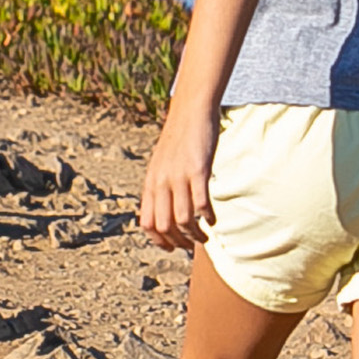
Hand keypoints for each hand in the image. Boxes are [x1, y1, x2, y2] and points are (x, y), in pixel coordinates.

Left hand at [141, 113, 216, 250]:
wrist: (189, 111)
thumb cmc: (178, 139)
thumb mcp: (161, 164)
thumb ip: (160, 186)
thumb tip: (165, 210)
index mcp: (150, 182)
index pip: (146, 222)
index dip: (158, 240)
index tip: (172, 247)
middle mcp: (161, 182)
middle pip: (164, 225)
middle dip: (178, 242)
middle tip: (191, 245)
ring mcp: (179, 177)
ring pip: (183, 219)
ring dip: (194, 235)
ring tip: (204, 236)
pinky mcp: (198, 170)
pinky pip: (201, 203)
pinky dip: (207, 218)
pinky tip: (212, 220)